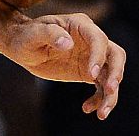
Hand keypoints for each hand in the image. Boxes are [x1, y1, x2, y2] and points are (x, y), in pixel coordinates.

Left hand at [4, 12, 123, 118]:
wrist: (23, 47)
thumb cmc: (27, 36)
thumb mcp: (34, 33)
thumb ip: (50, 34)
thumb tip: (67, 43)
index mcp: (81, 25)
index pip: (98, 39)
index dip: (98, 56)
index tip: (90, 75)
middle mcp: (91, 40)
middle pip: (115, 54)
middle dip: (115, 73)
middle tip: (109, 90)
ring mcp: (91, 56)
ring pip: (111, 73)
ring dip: (110, 93)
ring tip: (102, 113)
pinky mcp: (88, 72)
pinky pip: (101, 86)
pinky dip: (99, 98)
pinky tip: (87, 108)